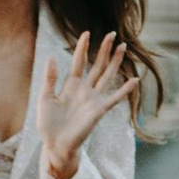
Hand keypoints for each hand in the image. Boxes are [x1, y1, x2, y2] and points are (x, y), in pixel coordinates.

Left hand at [38, 33, 134, 178]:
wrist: (54, 145)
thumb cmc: (48, 124)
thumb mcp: (45, 98)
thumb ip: (50, 78)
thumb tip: (51, 57)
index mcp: (70, 85)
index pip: (79, 62)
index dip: (82, 48)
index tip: (87, 33)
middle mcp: (85, 89)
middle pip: (97, 65)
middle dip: (104, 50)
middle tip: (112, 34)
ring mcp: (93, 99)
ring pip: (107, 76)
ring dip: (115, 62)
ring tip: (123, 47)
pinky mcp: (99, 110)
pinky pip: (114, 98)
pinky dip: (124, 90)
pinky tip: (134, 80)